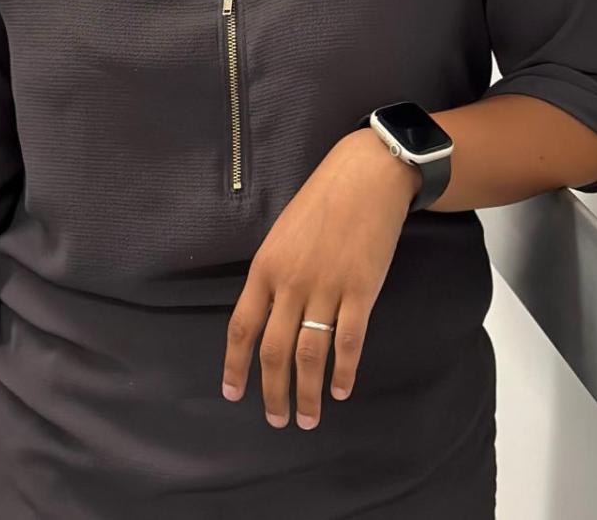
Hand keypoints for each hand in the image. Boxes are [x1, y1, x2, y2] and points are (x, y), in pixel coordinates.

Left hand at [220, 129, 420, 429]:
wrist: (364, 177)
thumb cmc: (321, 202)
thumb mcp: (282, 235)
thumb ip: (273, 275)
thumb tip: (266, 317)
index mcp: (265, 267)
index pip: (242, 326)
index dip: (236, 365)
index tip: (233, 393)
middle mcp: (290, 282)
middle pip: (274, 350)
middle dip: (273, 392)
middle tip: (277, 420)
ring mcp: (326, 287)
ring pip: (310, 354)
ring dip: (307, 393)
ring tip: (307, 419)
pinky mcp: (361, 290)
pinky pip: (349, 341)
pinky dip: (343, 371)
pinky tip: (340, 390)